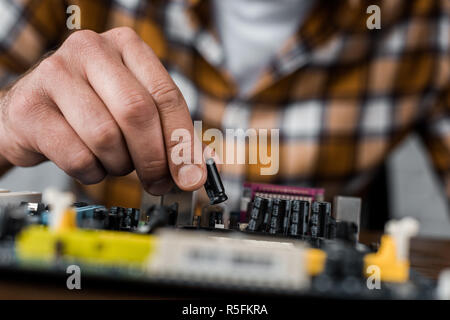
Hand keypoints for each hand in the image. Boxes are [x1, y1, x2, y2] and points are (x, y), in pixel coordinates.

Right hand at [0, 27, 205, 194]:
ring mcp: (54, 74)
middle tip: (158, 182)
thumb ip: (167, 133)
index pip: (166, 95)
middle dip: (153, 158)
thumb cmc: (91, 109)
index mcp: (126, 46)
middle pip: (137, 112)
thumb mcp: (132, 108)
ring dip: (119, 164)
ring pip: (105, 136)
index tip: (191, 176)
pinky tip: (90, 163)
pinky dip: (92, 172)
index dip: (182, 141)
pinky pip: (77, 156)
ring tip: (115, 161)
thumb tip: (193, 173)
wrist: (33, 111)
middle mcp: (90, 50)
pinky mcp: (30, 107)